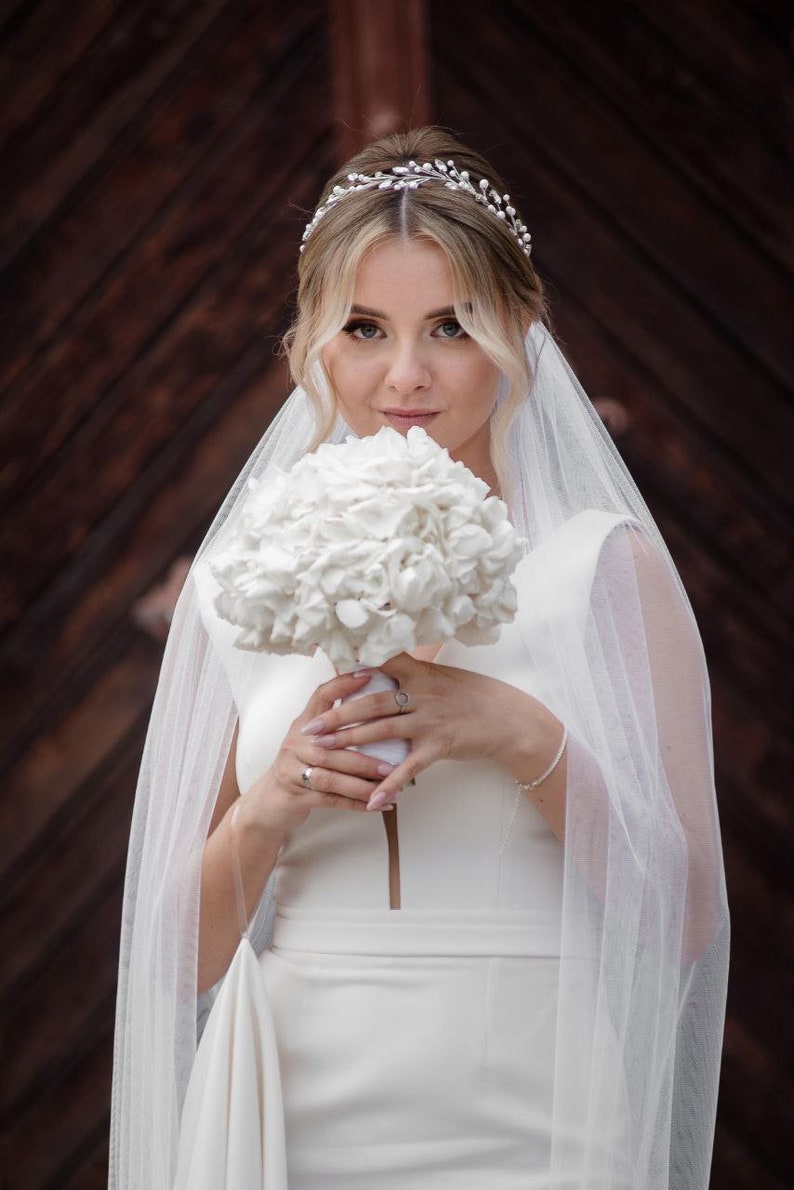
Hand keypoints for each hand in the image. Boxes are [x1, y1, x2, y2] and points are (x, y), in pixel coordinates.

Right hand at [246, 670, 397, 834]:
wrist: (269, 802)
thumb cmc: (300, 766)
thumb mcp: (311, 739)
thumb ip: (335, 723)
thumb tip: (375, 702)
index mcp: (303, 724)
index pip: (321, 696)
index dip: (343, 684)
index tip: (369, 675)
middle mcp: (296, 743)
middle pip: (331, 745)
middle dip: (365, 755)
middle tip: (394, 763)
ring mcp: (293, 770)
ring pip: (331, 777)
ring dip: (362, 783)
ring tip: (389, 785)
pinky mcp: (296, 795)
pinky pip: (331, 800)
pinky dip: (355, 804)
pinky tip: (377, 805)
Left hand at [299, 653, 552, 810]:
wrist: (509, 718)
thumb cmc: (475, 696)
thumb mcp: (443, 676)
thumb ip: (413, 673)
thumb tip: (383, 668)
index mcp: (420, 673)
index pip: (378, 667)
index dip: (348, 674)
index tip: (322, 682)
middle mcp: (421, 693)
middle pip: (370, 702)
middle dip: (336, 715)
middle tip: (309, 727)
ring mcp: (430, 719)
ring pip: (382, 731)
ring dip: (349, 743)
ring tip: (322, 752)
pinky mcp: (440, 745)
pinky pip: (409, 768)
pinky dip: (388, 784)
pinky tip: (370, 799)